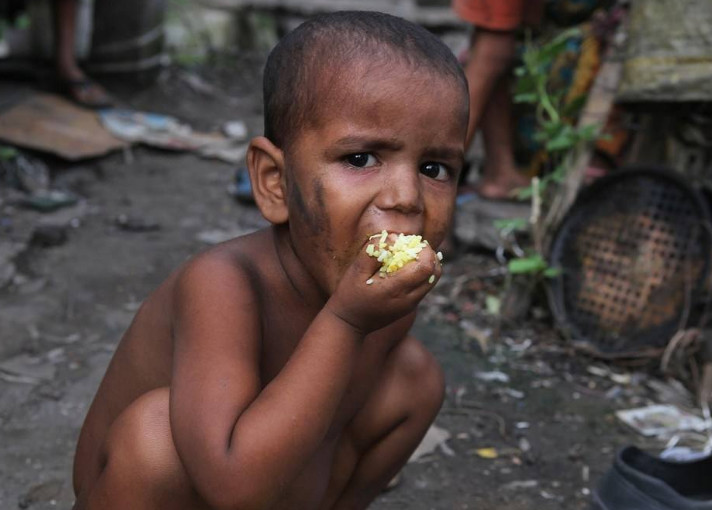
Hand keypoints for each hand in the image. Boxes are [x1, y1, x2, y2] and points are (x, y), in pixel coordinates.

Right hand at [325, 234, 441, 334]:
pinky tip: (406, 267)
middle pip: (435, 272)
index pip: (425, 267)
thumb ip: (373, 252)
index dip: (425, 250)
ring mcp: (411, 305)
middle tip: (415, 246)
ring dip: (428, 264)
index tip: (412, 241)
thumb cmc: (350, 294)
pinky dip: (422, 273)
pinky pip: (425, 286)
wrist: (350, 324)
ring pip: (433, 280)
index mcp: (395, 289)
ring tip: (412, 255)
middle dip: (429, 255)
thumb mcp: (356, 271)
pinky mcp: (411, 307)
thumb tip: (394, 238)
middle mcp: (408, 299)